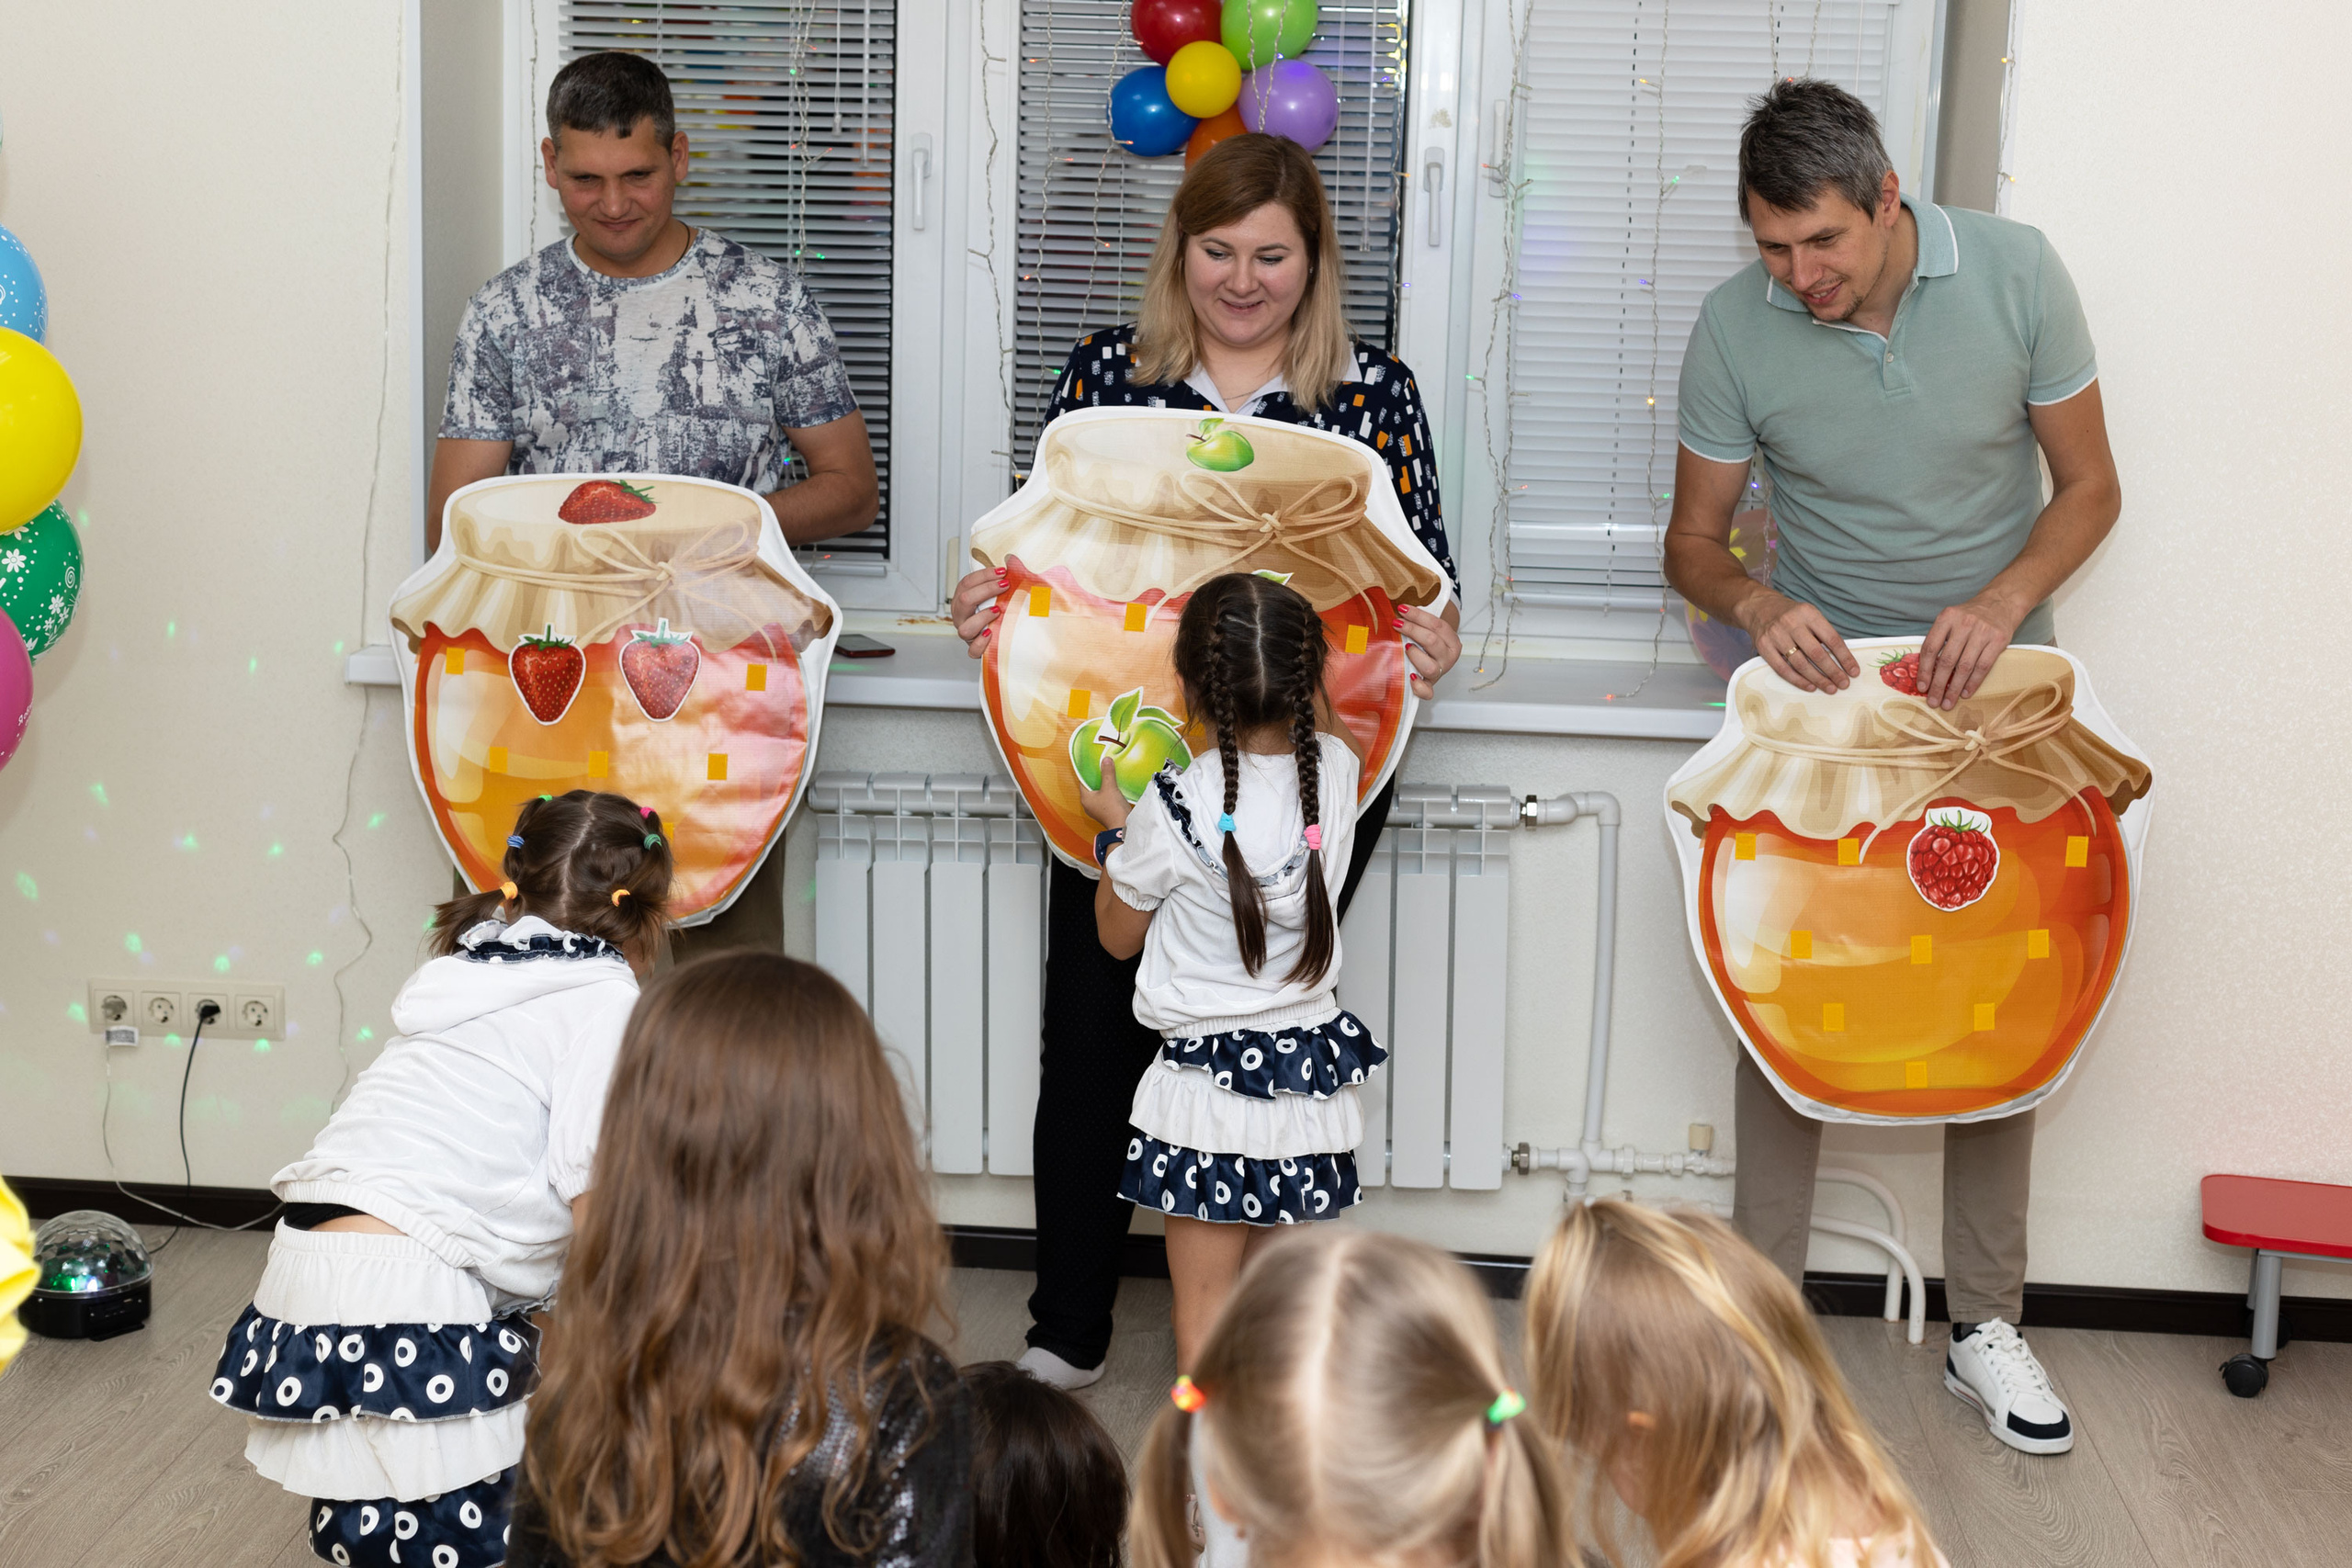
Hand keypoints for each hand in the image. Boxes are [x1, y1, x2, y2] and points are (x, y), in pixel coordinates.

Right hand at [950, 557, 1015, 657]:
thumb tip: (1015, 560)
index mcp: (963, 599)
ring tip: (997, 610)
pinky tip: (991, 634)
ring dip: (982, 617)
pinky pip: (972, 650)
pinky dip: (981, 643)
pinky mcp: (974, 649)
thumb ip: (1001, 580)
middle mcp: (961, 616)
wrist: (998, 637)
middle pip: (964, 600)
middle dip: (986, 590)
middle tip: (1005, 585)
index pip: (967, 582)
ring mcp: (967, 633)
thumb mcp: (997, 594)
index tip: (1002, 571)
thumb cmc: (997, 612)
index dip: (984, 575)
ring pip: (965, 628)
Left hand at [1077, 770, 1130, 831]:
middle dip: (1096, 778)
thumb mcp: (1110, 787)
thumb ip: (1107, 772)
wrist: (1122, 826)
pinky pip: (1103, 799)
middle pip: (1090, 787)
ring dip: (1102, 785)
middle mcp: (1088, 805)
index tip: (1093, 764)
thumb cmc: (1113, 808)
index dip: (1088, 772)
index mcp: (1085, 798)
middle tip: (1102, 768)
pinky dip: (1107, 792)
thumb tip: (1105, 759)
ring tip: (1109, 776)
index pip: (1082, 781)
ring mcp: (1095, 809)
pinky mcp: (1103, 812)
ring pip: (1097, 793)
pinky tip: (1113, 787)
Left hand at [1395, 603, 1460, 699]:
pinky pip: (1427, 691)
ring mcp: (1439, 672)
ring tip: (1405, 647)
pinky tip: (1410, 676)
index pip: (1437, 625)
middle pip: (1432, 642)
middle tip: (1397, 623)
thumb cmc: (1429, 642)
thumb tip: (1401, 609)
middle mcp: (1448, 657)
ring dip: (1415, 655)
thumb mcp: (1431, 629)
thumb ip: (1421, 620)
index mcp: (1452, 641)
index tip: (1402, 609)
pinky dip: (1418, 686)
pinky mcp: (1429, 685)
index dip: (1418, 615)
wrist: (1435, 660)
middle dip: (1412, 630)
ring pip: (1429, 666)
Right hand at [1740, 593, 1858, 692]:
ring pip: (1800, 664)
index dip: (1844, 657)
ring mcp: (1776, 636)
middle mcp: (1791, 624)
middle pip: (1816, 653)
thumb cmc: (1790, 614)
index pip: (1831, 638)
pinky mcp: (1764, 647)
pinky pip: (1783, 669)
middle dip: (1833, 671)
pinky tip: (1810, 686)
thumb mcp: (1809, 615)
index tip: (1853, 670)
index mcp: (1808, 614)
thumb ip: (1822, 633)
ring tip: (1830, 688)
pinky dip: (1798, 680)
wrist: (1759, 607)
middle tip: (1843, 684)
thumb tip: (1840, 659)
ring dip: (1817, 679)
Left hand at [1914, 593, 2023, 709]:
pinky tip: (1965, 693)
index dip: (1924, 670)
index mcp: (1947, 617)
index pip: (1930, 648)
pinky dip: (1973, 683)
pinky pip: (1983, 666)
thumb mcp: (1951, 619)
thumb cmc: (1970, 616)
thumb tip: (1927, 673)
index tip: (1921, 687)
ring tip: (1948, 703)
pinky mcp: (1999, 639)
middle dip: (1938, 685)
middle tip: (1933, 702)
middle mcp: (1964, 623)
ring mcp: (1983, 631)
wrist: (2001, 602)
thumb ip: (1939, 640)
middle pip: (1947, 661)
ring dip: (1954, 688)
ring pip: (1965, 667)